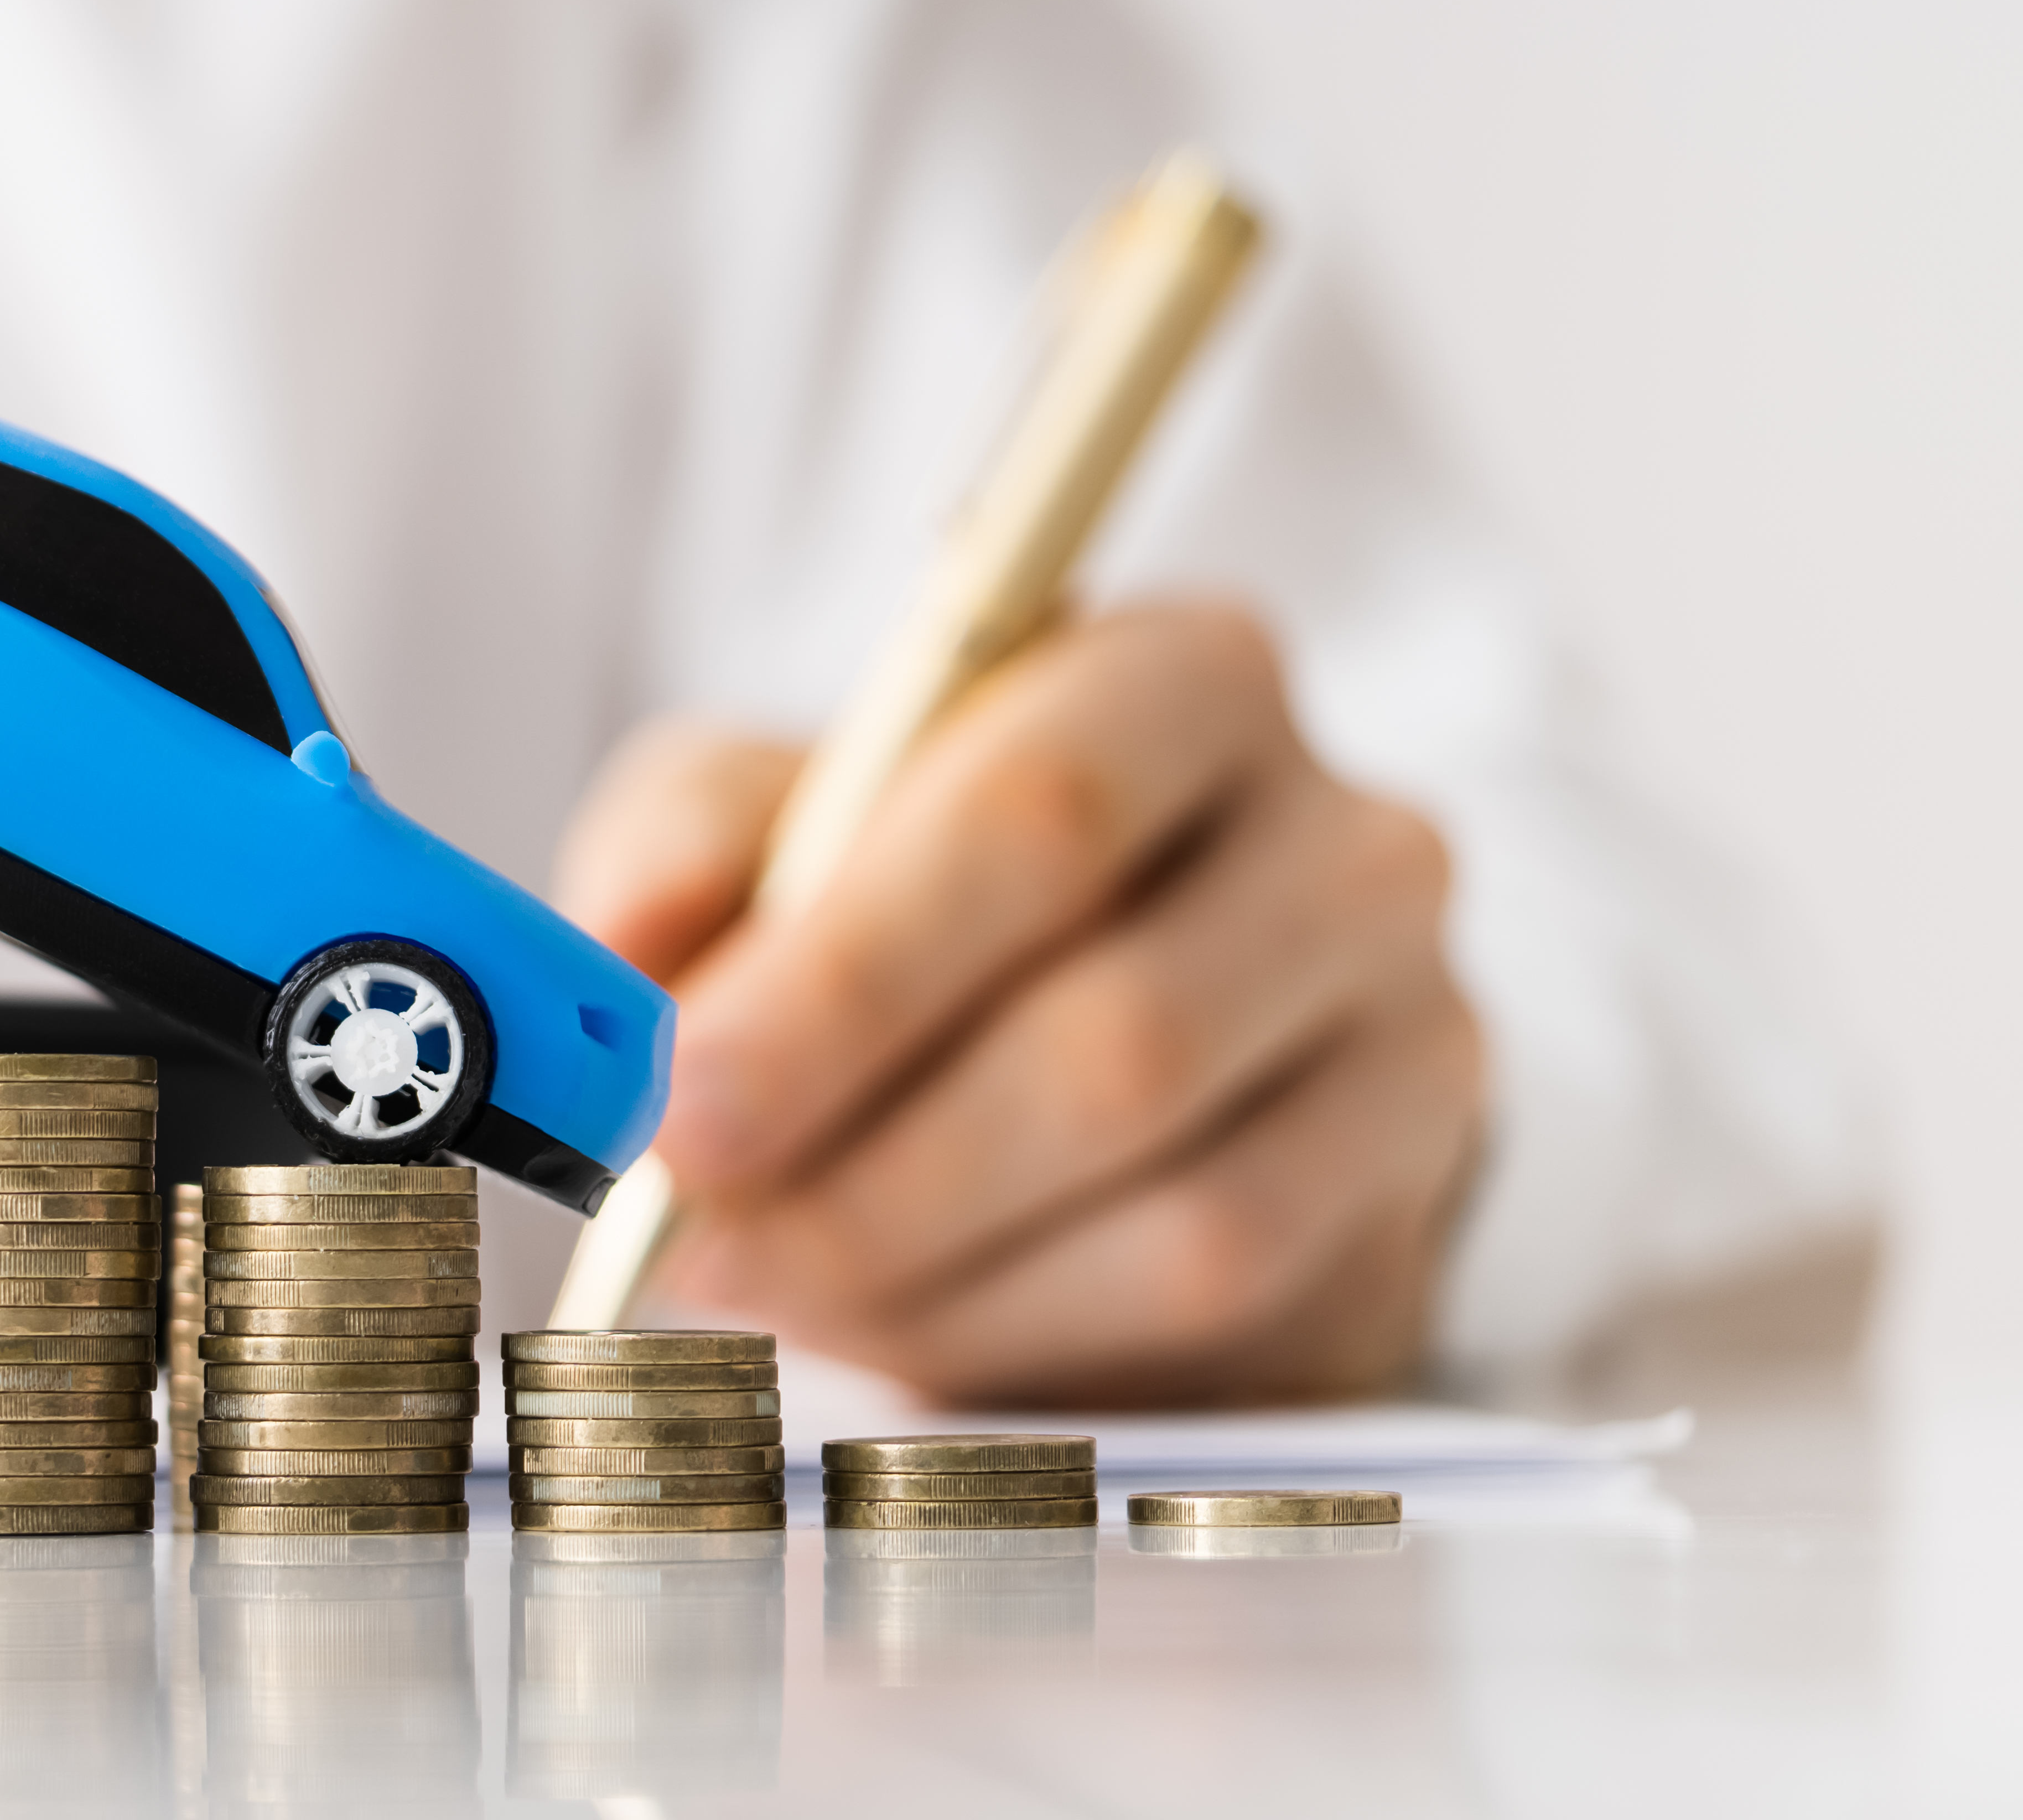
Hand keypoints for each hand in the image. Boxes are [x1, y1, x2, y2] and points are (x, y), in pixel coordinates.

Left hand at [557, 603, 1483, 1405]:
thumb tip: (607, 959)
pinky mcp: (1409, 1209)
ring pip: (1186, 1209)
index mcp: (1194, 681)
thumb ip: (693, 848)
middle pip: (1122, 1032)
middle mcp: (1352, 841)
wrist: (1164, 1028)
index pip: (1042, 808)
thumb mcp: (796, 812)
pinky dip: (1031, 1341)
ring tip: (773, 1286)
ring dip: (938, 1278)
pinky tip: (907, 1328)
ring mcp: (1416, 1034)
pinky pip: (1225, 1318)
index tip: (682, 1098)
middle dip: (873, 1168)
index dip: (852, 975)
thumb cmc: (950, 897)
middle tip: (697, 1241)